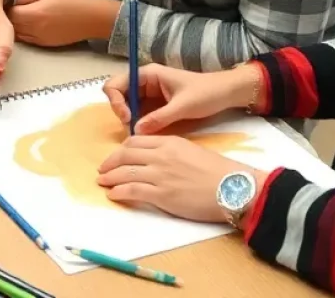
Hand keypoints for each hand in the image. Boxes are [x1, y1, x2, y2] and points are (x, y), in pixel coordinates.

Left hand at [9, 0, 112, 46]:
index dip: (3, 8)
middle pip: (10, 27)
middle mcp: (35, 30)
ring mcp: (40, 40)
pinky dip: (21, 33)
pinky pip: (27, 40)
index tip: (1, 1)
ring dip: (12, 27)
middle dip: (5, 19)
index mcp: (35, 14)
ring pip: (17, 36)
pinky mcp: (45, 45)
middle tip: (3, 8)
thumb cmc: (74, 0)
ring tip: (11, 16)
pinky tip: (23, 24)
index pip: (8, 14)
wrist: (95, 19)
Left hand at [98, 135, 267, 222]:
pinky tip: (113, 194)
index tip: (116, 156)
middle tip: (102, 169)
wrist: (232, 187)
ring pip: (126, 172)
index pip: (136, 141)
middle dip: (110, 162)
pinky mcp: (163, 195)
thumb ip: (170, 151)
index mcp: (169, 142)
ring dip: (110, 177)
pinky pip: (133, 190)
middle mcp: (161, 155)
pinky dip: (119, 191)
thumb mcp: (190, 150)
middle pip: (126, 155)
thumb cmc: (217, 171)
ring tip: (102, 182)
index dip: (122, 149)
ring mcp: (160, 175)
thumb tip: (154, 157)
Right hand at [104, 64, 260, 134]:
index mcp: (148, 74)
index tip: (127, 118)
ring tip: (138, 134)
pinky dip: (138, 123)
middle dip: (120, 111)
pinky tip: (144, 134)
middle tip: (130, 128)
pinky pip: (139, 114)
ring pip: (127, 106)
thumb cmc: (205, 93)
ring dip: (128, 119)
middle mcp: (144, 82)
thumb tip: (136, 131)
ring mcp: (149, 94)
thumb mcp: (183, 106)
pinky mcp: (155, 106)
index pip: (117, 83)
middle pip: (119, 94)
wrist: (225, 94)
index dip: (116, 100)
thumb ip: (159, 118)